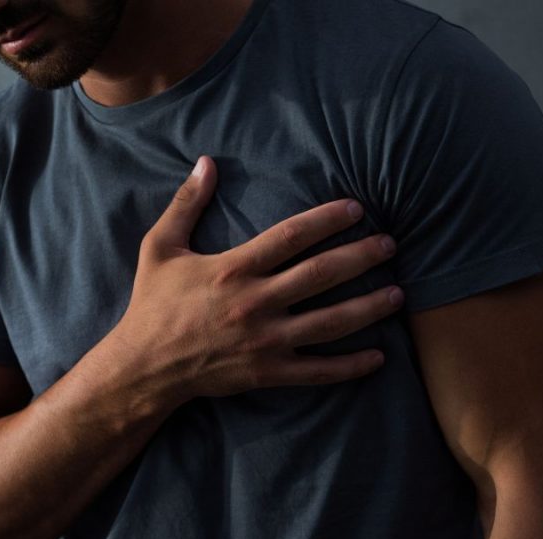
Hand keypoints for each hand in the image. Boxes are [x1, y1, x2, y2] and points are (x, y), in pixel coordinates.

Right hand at [105, 155, 402, 402]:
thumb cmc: (152, 305)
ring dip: (367, 307)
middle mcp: (255, 303)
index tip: (356, 208)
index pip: (290, 237)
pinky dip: (350, 366)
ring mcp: (265, 340)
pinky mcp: (268, 372)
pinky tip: (378, 357)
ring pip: (329, 322)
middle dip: (360, 257)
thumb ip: (186, 204)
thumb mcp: (159, 248)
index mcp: (233, 269)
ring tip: (398, 294)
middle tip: (390, 245)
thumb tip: (205, 162)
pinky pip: (317, 370)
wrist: (144, 366)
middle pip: (320, 275)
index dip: (326, 219)